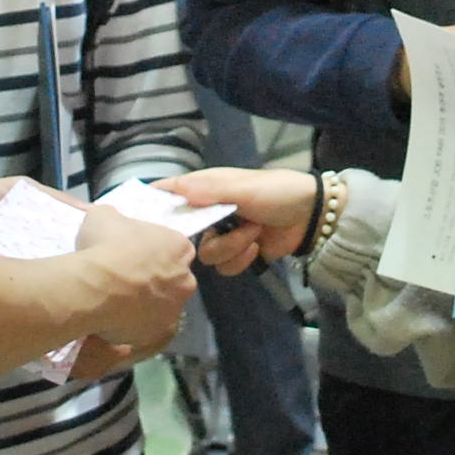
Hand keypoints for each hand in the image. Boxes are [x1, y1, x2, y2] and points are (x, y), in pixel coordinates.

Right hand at [66, 200, 197, 356]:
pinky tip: (112, 317)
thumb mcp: (104, 216)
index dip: (155, 252)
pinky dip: (133, 324)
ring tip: (116, 300)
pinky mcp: (157, 333)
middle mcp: (186, 279)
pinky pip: (146, 327)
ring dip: (145, 304)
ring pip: (161, 306)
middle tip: (126, 279)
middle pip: (174, 279)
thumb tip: (112, 220)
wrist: (94, 287)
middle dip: (155, 280)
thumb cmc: (104, 246)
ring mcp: (174, 309)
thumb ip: (117, 219)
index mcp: (180, 247)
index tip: (135, 255)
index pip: (175, 248)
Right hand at [165, 166, 321, 270]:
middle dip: (202, 235)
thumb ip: (211, 191)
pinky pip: (224, 266)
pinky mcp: (237, 253)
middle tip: (215, 232)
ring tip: (252, 233)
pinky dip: (241, 259)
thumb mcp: (245, 188)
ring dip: (232, 246)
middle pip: (184, 232)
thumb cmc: (277, 192)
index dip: (154, 204)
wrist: (311, 217)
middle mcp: (209, 211)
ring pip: (206, 254)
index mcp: (207, 188)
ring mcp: (223, 234)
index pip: (171, 192)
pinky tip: (256, 247)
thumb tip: (177, 190)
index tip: (143, 217)